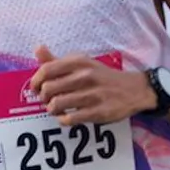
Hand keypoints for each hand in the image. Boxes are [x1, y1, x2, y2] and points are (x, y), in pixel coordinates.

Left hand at [27, 46, 154, 125]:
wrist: (133, 89)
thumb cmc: (102, 77)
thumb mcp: (83, 63)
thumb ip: (58, 60)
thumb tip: (37, 49)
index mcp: (79, 62)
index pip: (47, 70)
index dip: (35, 81)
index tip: (36, 88)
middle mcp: (85, 76)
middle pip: (48, 89)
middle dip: (43, 98)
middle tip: (47, 100)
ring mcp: (92, 95)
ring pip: (57, 105)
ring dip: (52, 110)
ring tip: (56, 109)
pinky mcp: (98, 112)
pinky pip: (70, 119)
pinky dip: (63, 120)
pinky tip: (66, 117)